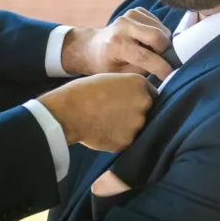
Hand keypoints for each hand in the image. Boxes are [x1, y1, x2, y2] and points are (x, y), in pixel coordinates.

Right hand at [37, 73, 154, 151]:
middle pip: (145, 111)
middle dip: (133, 113)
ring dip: (125, 126)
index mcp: (139, 84)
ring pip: (135, 127)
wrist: (69, 112)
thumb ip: (125, 89)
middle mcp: (143, 103)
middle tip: (114, 113)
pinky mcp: (127, 141)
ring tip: (105, 123)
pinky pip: (124, 140)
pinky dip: (116, 138)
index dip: (137, 98)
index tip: (127, 102)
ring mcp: (137, 124)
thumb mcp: (108, 80)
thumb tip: (129, 98)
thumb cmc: (83, 92)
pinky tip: (102, 132)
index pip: (150, 93)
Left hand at [60, 8, 173, 79]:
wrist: (93, 47)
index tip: (170, 74)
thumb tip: (166, 68)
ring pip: (161, 28)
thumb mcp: (121, 75)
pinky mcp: (136, 10)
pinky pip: (158, 22)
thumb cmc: (107, 65)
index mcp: (116, 45)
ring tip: (154, 51)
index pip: (145, 56)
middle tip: (165, 60)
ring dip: (163, 42)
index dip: (161, 67)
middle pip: (157, 36)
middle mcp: (122, 26)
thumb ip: (143, 70)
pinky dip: (159, 33)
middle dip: (166, 50)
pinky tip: (148, 41)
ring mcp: (129, 15)